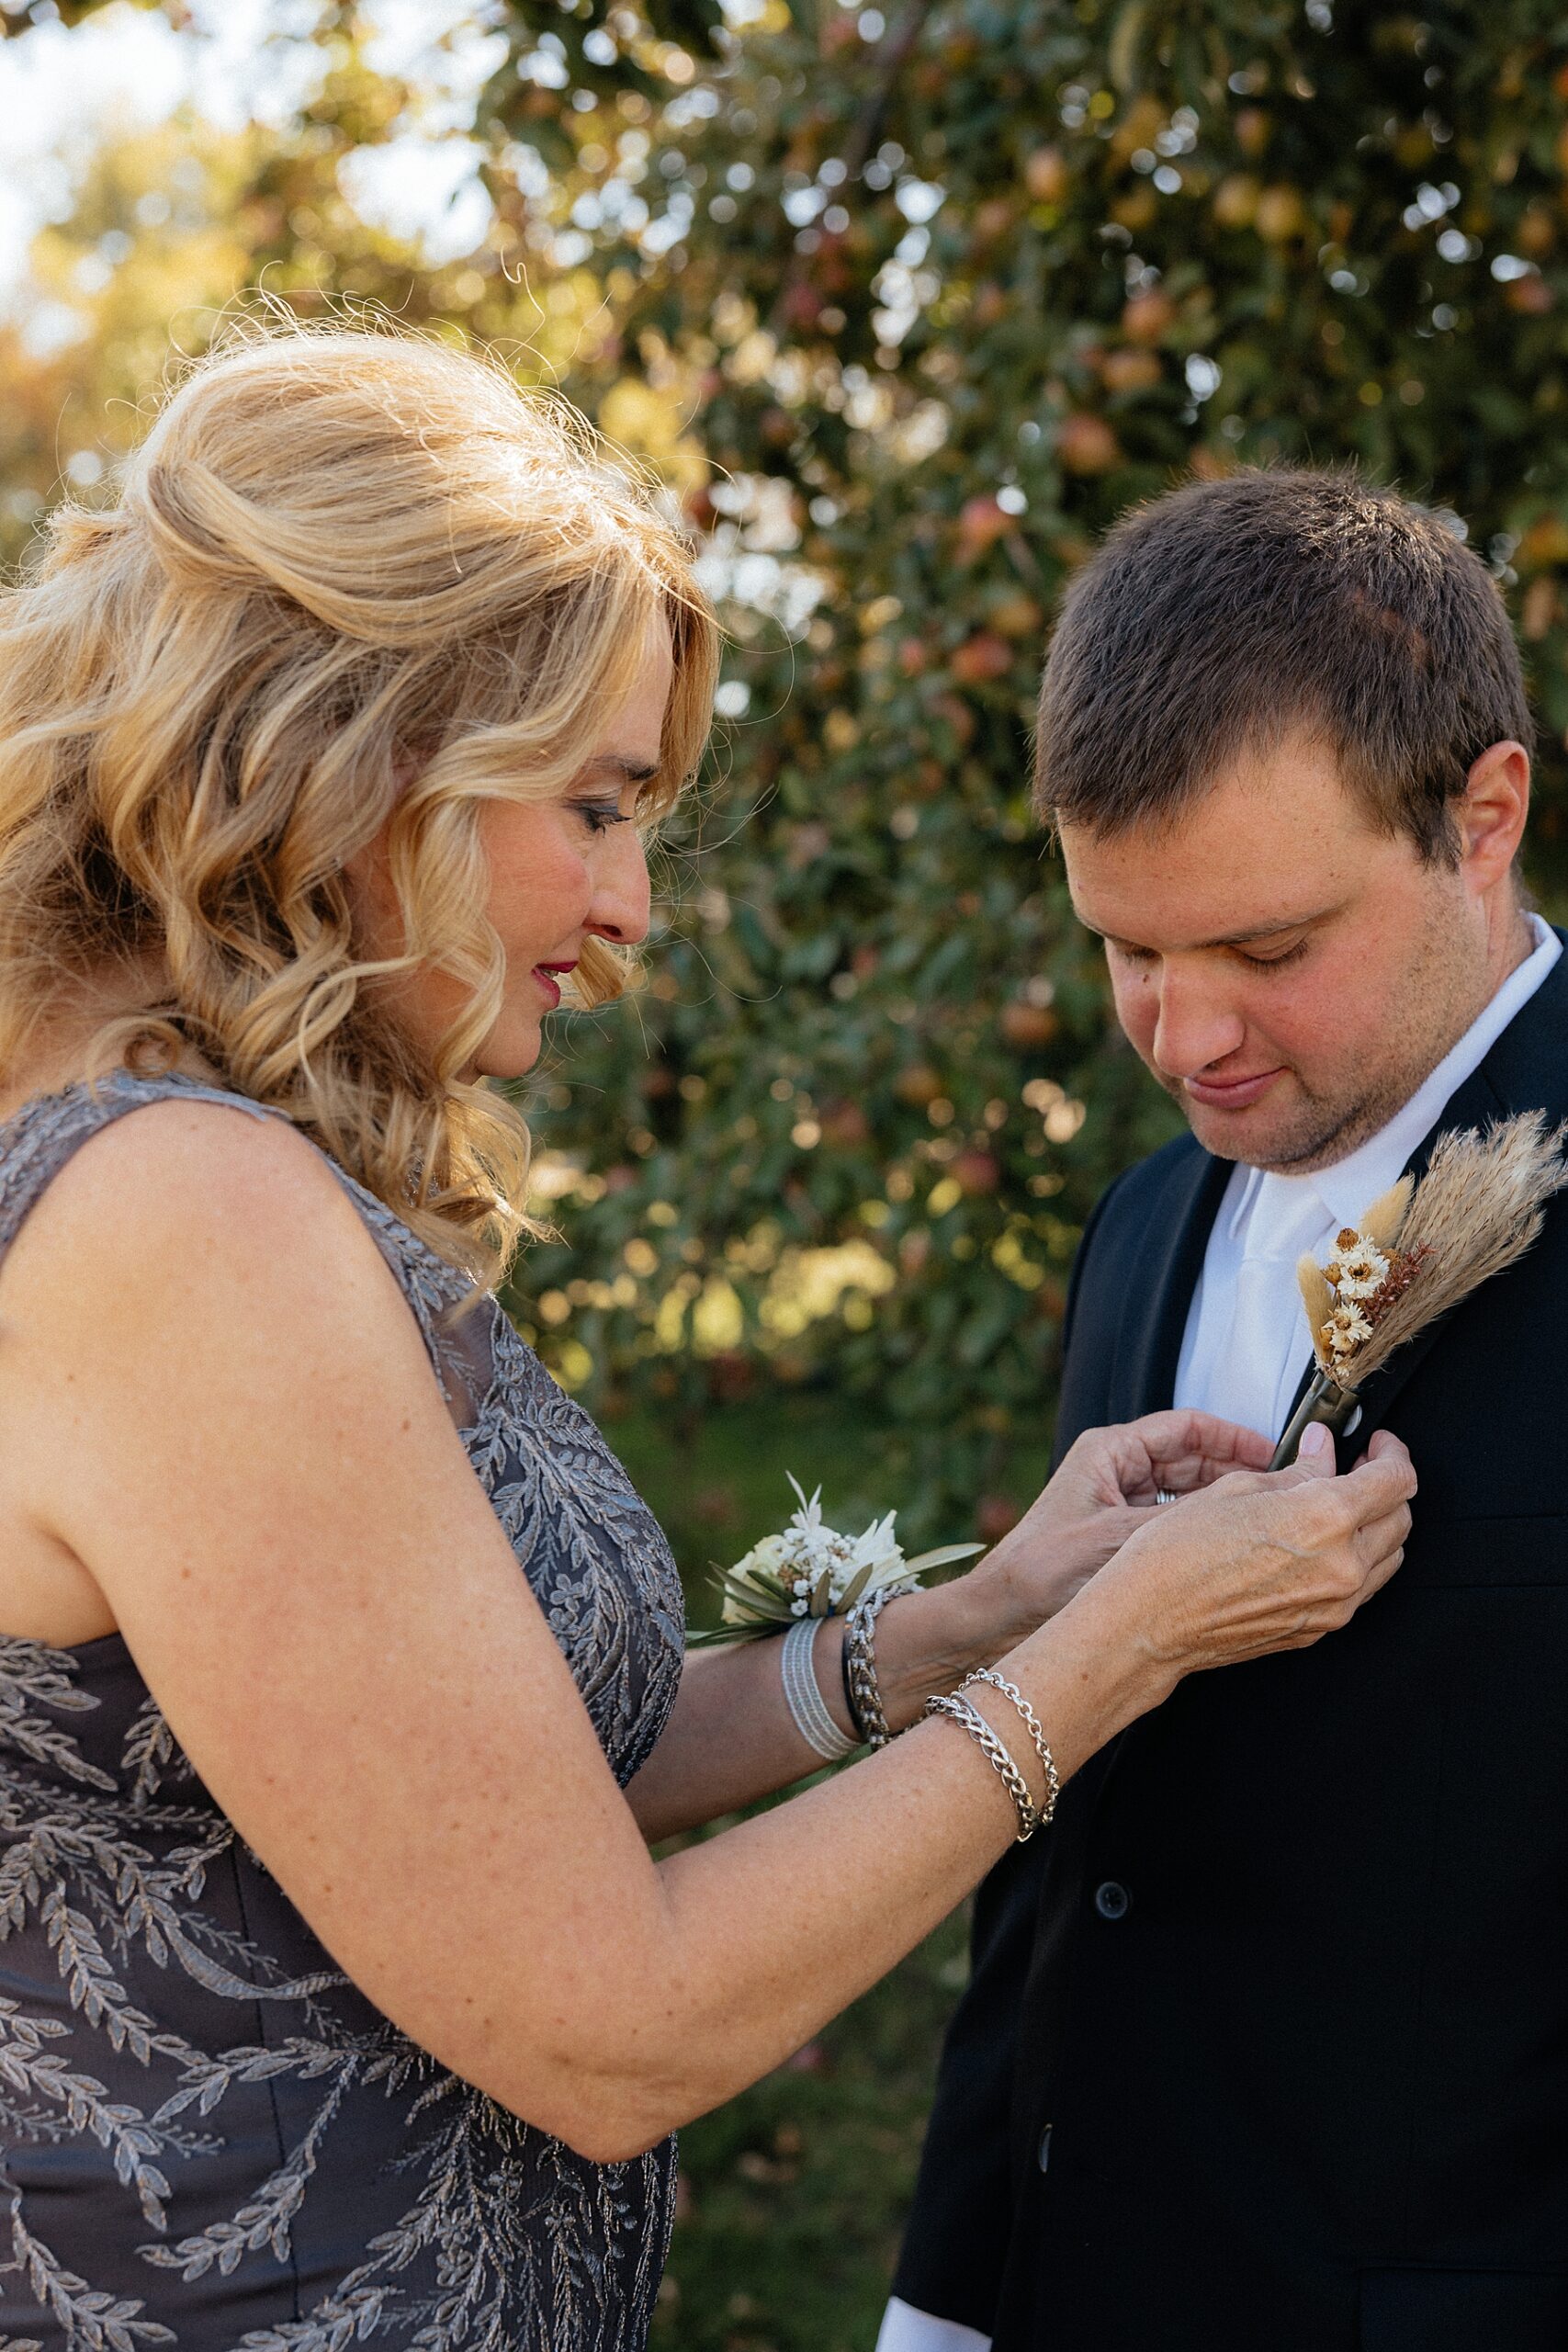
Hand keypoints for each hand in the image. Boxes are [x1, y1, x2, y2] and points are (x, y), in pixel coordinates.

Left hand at [977, 1409, 1277, 1635]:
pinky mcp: (1122, 1539)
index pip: (1187, 1428)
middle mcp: (1117, 1472)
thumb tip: (1245, 1505)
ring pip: (1188, 1495)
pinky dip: (1202, 1533)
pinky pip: (1175, 1526)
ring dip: (1224, 1505)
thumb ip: (1183, 1520)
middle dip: (1237, 1473)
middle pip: (1193, 1460)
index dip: (1235, 1438)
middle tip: (1283, 1491)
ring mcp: (1121, 1505)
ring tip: (1267, 1518)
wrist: (1000, 1618)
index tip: (1276, 1455)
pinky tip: (1231, 1548)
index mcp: (1110, 1451)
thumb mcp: (1120, 1539)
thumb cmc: (1041, 1571)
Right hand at [1071, 1423, 1415, 1695]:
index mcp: (1325, 1518)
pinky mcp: (1320, 1629)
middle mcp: (1342, 1565)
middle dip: (1388, 1487)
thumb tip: (1322, 1452)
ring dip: (1378, 1526)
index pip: (1397, 1480)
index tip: (1378, 1445)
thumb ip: (1295, 1469)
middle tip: (1358, 1468)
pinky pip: (1362, 1589)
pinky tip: (1324, 1545)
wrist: (1150, 1622)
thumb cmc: (1177, 1556)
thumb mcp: (1236, 1488)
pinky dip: (1358, 1561)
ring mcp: (1335, 1605)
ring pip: (1389, 1557)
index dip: (1393, 1453)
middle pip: (1402, 1519)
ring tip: (1342, 1506)